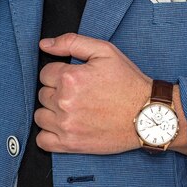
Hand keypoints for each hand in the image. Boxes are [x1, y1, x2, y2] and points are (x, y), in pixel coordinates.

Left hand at [34, 33, 151, 154]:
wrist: (146, 114)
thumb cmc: (128, 83)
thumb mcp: (105, 51)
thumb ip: (72, 42)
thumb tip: (45, 44)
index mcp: (71, 78)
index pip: (45, 73)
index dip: (60, 73)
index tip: (75, 79)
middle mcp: (65, 102)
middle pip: (43, 93)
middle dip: (57, 91)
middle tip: (79, 93)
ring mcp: (66, 125)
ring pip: (40, 115)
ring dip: (52, 111)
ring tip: (73, 109)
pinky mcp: (70, 144)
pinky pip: (42, 140)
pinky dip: (49, 134)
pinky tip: (64, 126)